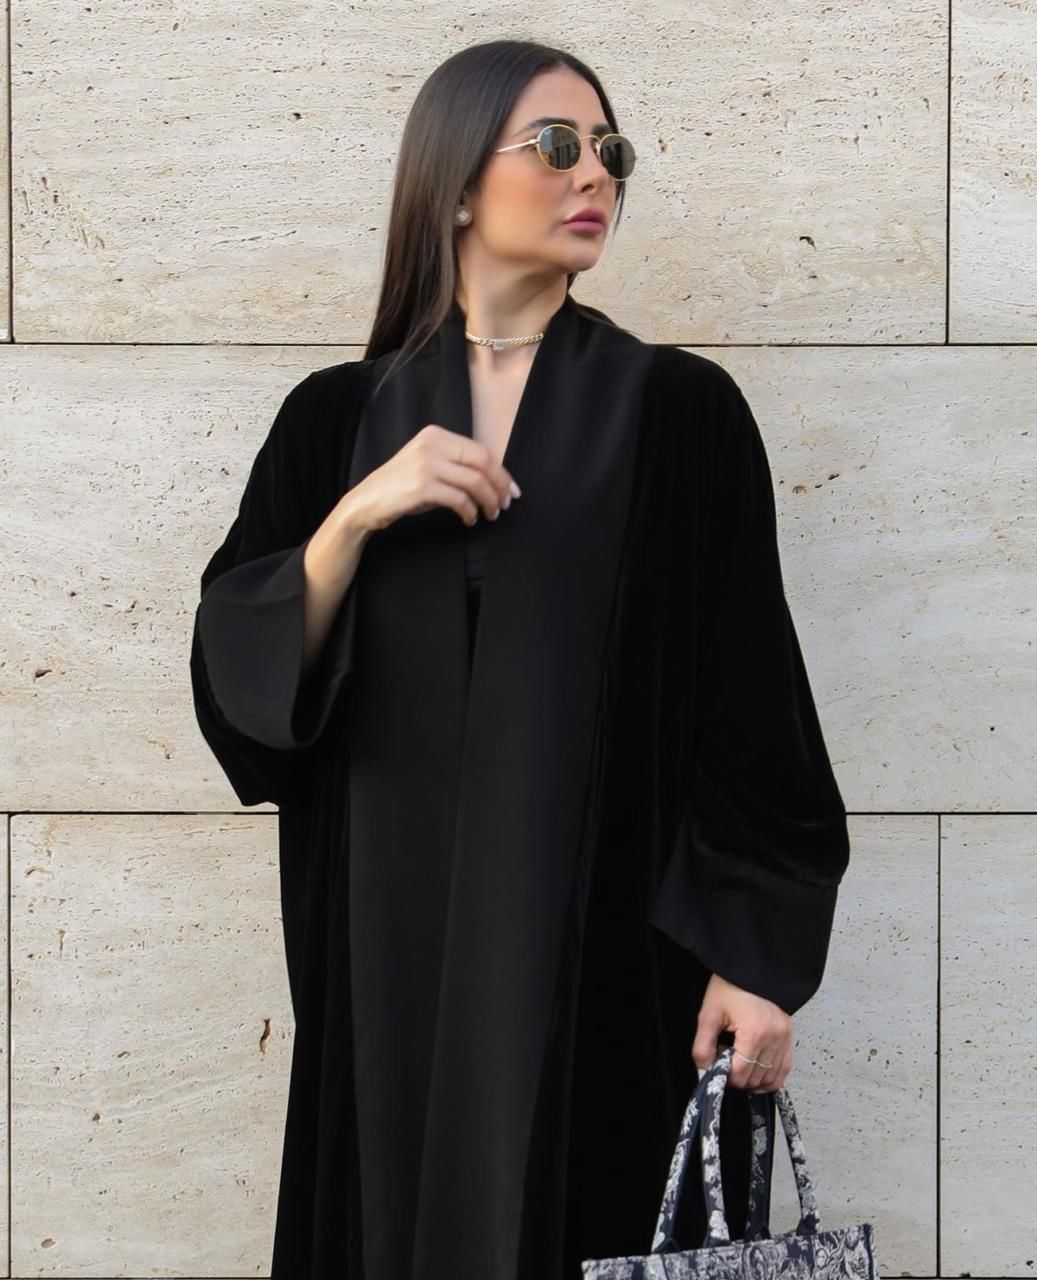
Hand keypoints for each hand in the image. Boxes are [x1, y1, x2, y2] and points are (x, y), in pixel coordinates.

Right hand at [344, 424, 520, 533]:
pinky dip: (470, 512)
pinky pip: (459, 499)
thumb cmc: (401, 487)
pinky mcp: (422, 487)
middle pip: (483, 462)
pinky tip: (469, 520)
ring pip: (475, 482)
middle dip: (500, 486)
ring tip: (490, 515)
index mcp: (436, 435)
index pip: (480, 450)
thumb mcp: (428, 465)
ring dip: (488, 501)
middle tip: (505, 504)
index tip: (511, 490)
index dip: (501, 472)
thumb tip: (494, 479)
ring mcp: (426, 464)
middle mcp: (432, 444)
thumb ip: (455, 464)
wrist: (366, 502)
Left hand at [691, 973, 792, 1092]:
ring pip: (771, 1078)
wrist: (750, 967)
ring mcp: (784, 1038)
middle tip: (726, 1060)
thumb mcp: (708, 1014)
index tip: (716, 1065)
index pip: (740, 1074)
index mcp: (754, 1033)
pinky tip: (757, 1073)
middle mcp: (774, 1038)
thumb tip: (704, 1070)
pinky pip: (784, 1069)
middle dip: (737, 1077)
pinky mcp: (789, 1036)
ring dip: (753, 1079)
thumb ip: (702, 1046)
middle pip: (755, 1079)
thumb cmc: (730, 986)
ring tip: (740, 1062)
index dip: (724, 1075)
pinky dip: (771, 1077)